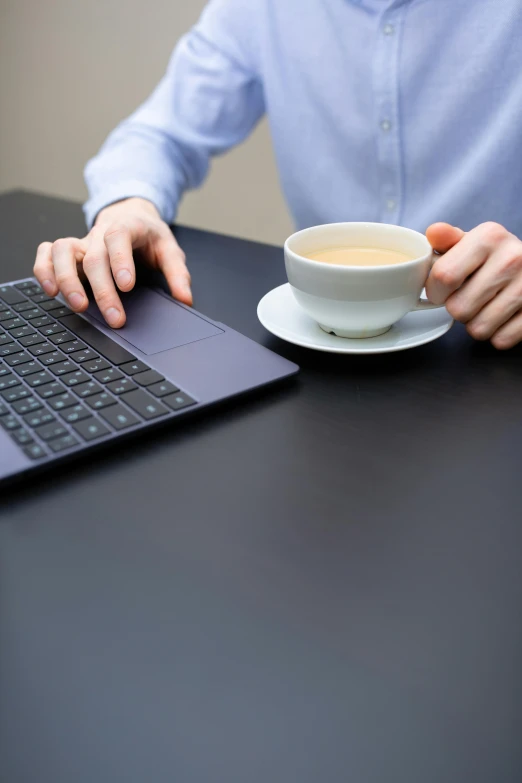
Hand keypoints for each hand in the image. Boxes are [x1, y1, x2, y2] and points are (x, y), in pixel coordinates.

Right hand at [33, 197, 191, 327]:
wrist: (130, 214)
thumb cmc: (148, 235)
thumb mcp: (169, 249)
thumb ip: (178, 274)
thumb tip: (185, 299)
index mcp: (126, 227)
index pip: (118, 238)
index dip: (120, 261)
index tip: (126, 286)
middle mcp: (99, 233)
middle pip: (94, 257)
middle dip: (102, 290)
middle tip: (115, 318)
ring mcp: (81, 241)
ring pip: (62, 251)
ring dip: (67, 280)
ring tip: (79, 306)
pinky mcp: (68, 251)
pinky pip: (46, 253)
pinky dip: (44, 270)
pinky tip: (51, 291)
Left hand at [426, 222, 521, 348]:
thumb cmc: (493, 257)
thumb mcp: (471, 242)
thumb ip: (447, 240)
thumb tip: (433, 232)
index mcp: (489, 237)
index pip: (444, 276)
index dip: (435, 291)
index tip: (440, 291)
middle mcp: (511, 258)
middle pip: (458, 308)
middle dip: (456, 309)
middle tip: (468, 297)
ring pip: (478, 329)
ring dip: (475, 324)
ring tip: (484, 306)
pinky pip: (500, 340)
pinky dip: (496, 335)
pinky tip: (501, 317)